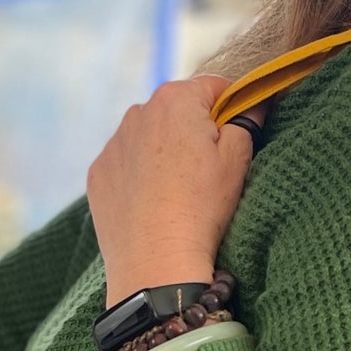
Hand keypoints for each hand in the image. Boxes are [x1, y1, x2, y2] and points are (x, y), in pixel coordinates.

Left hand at [87, 76, 252, 306]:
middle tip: (207, 170)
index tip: (237, 135)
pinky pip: (125, 163)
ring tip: (178, 190)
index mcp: (175, 99)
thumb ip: (246, 119)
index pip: (214, 87)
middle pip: (177, 110)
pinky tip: (153, 203)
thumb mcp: (237, 158)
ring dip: (164, 151)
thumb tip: (253, 103)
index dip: (232, 108)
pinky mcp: (98, 174)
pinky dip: (139, 175)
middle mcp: (137, 112)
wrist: (155, 263)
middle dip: (194, 130)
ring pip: (148, 136)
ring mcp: (113, 144)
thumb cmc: (201, 207)